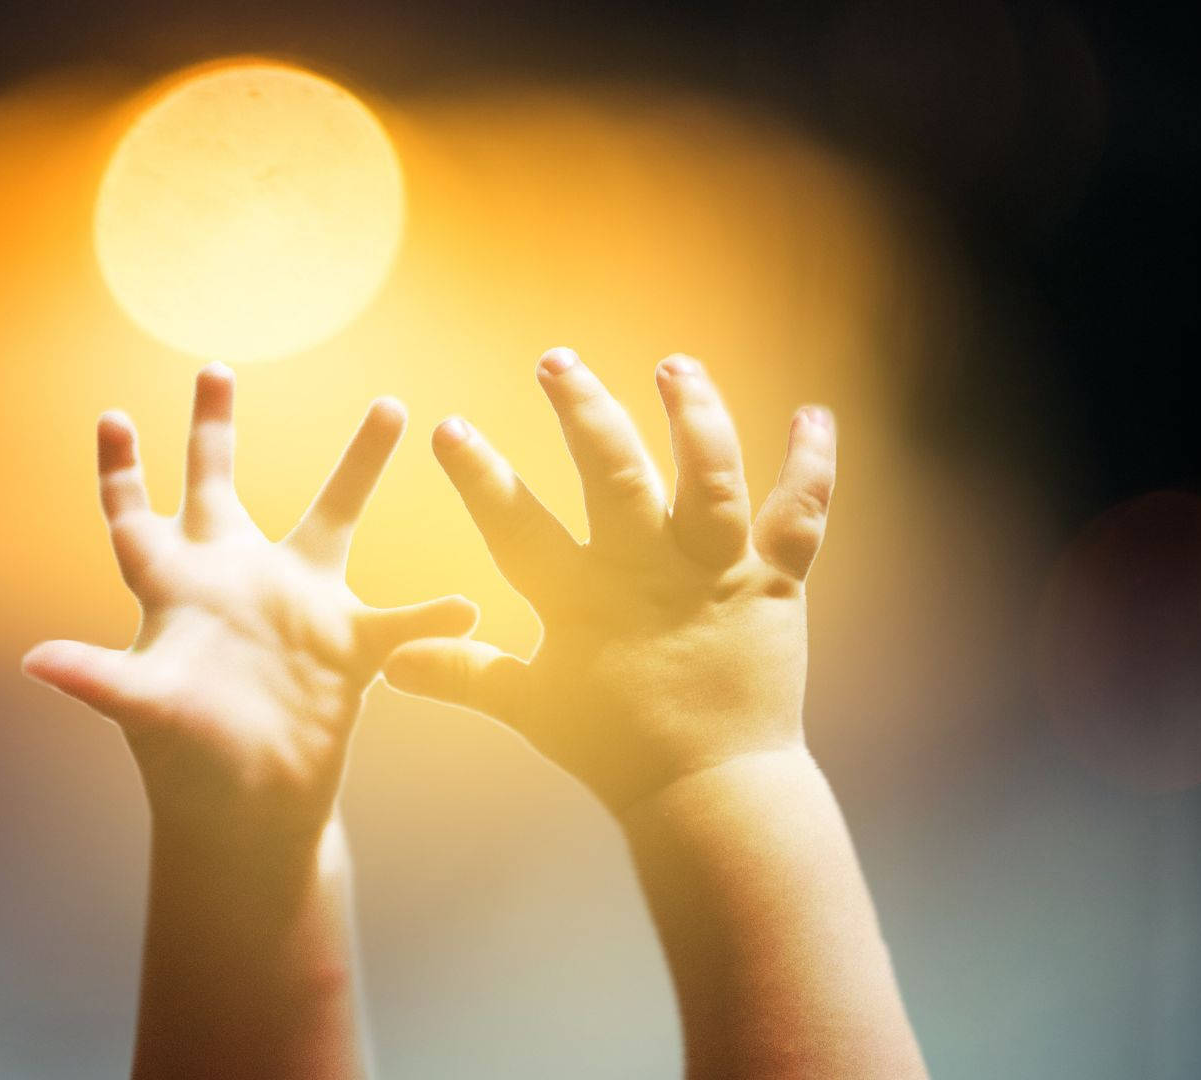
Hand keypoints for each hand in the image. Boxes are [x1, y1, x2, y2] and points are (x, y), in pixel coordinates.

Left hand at [24, 364, 476, 841]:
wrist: (250, 813)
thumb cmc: (187, 765)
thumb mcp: (145, 712)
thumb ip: (102, 679)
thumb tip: (37, 661)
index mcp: (180, 593)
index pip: (138, 518)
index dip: (121, 469)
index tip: (112, 414)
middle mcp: (237, 584)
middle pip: (218, 488)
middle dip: (213, 429)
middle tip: (215, 367)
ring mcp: (297, 608)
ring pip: (334, 516)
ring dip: (361, 464)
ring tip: (393, 404)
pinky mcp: (348, 646)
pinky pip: (401, 618)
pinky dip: (433, 613)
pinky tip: (467, 604)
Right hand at [383, 348, 837, 813]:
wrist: (710, 794)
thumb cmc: (615, 751)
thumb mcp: (530, 708)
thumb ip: (463, 674)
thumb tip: (389, 662)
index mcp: (583, 599)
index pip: (516, 525)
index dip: (479, 476)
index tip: (448, 426)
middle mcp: (649, 573)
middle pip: (615, 475)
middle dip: (584, 411)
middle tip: (556, 362)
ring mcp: (716, 574)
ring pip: (709, 477)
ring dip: (694, 415)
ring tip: (674, 366)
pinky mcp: (773, 585)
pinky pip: (798, 515)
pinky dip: (810, 464)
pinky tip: (811, 414)